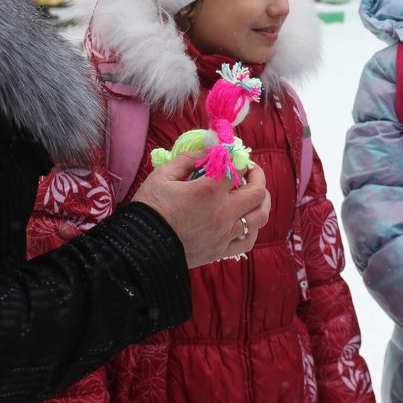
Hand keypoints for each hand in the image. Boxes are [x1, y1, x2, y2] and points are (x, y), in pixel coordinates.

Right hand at [131, 153, 270, 267]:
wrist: (141, 247)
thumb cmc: (149, 208)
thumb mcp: (163, 175)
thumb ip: (187, 159)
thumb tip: (207, 150)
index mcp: (208, 190)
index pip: (236, 169)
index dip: (237, 159)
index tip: (232, 156)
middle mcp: (222, 212)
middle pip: (257, 192)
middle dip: (257, 176)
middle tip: (249, 171)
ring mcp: (224, 234)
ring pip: (260, 216)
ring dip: (261, 201)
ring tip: (255, 194)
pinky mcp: (221, 251)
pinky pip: (248, 240)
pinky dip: (253, 227)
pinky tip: (247, 220)